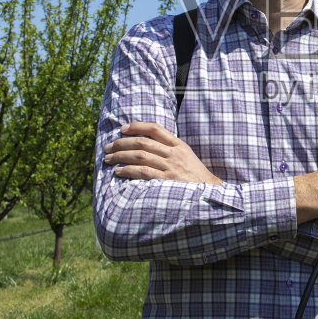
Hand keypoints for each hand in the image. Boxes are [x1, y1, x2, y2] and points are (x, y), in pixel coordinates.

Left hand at [103, 122, 221, 184]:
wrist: (209, 192)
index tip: (122, 129)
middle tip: (108, 147)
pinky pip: (143, 172)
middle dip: (122, 143)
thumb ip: (169, 148)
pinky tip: (118, 171)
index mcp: (179, 145)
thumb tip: (146, 144)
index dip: (137, 126)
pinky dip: (128, 170)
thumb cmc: (194, 175)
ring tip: (108, 159)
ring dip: (121, 156)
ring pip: (140, 156)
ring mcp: (171, 167)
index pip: (156, 129)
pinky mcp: (167, 181)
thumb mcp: (186, 156)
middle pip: (143, 143)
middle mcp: (174, 153)